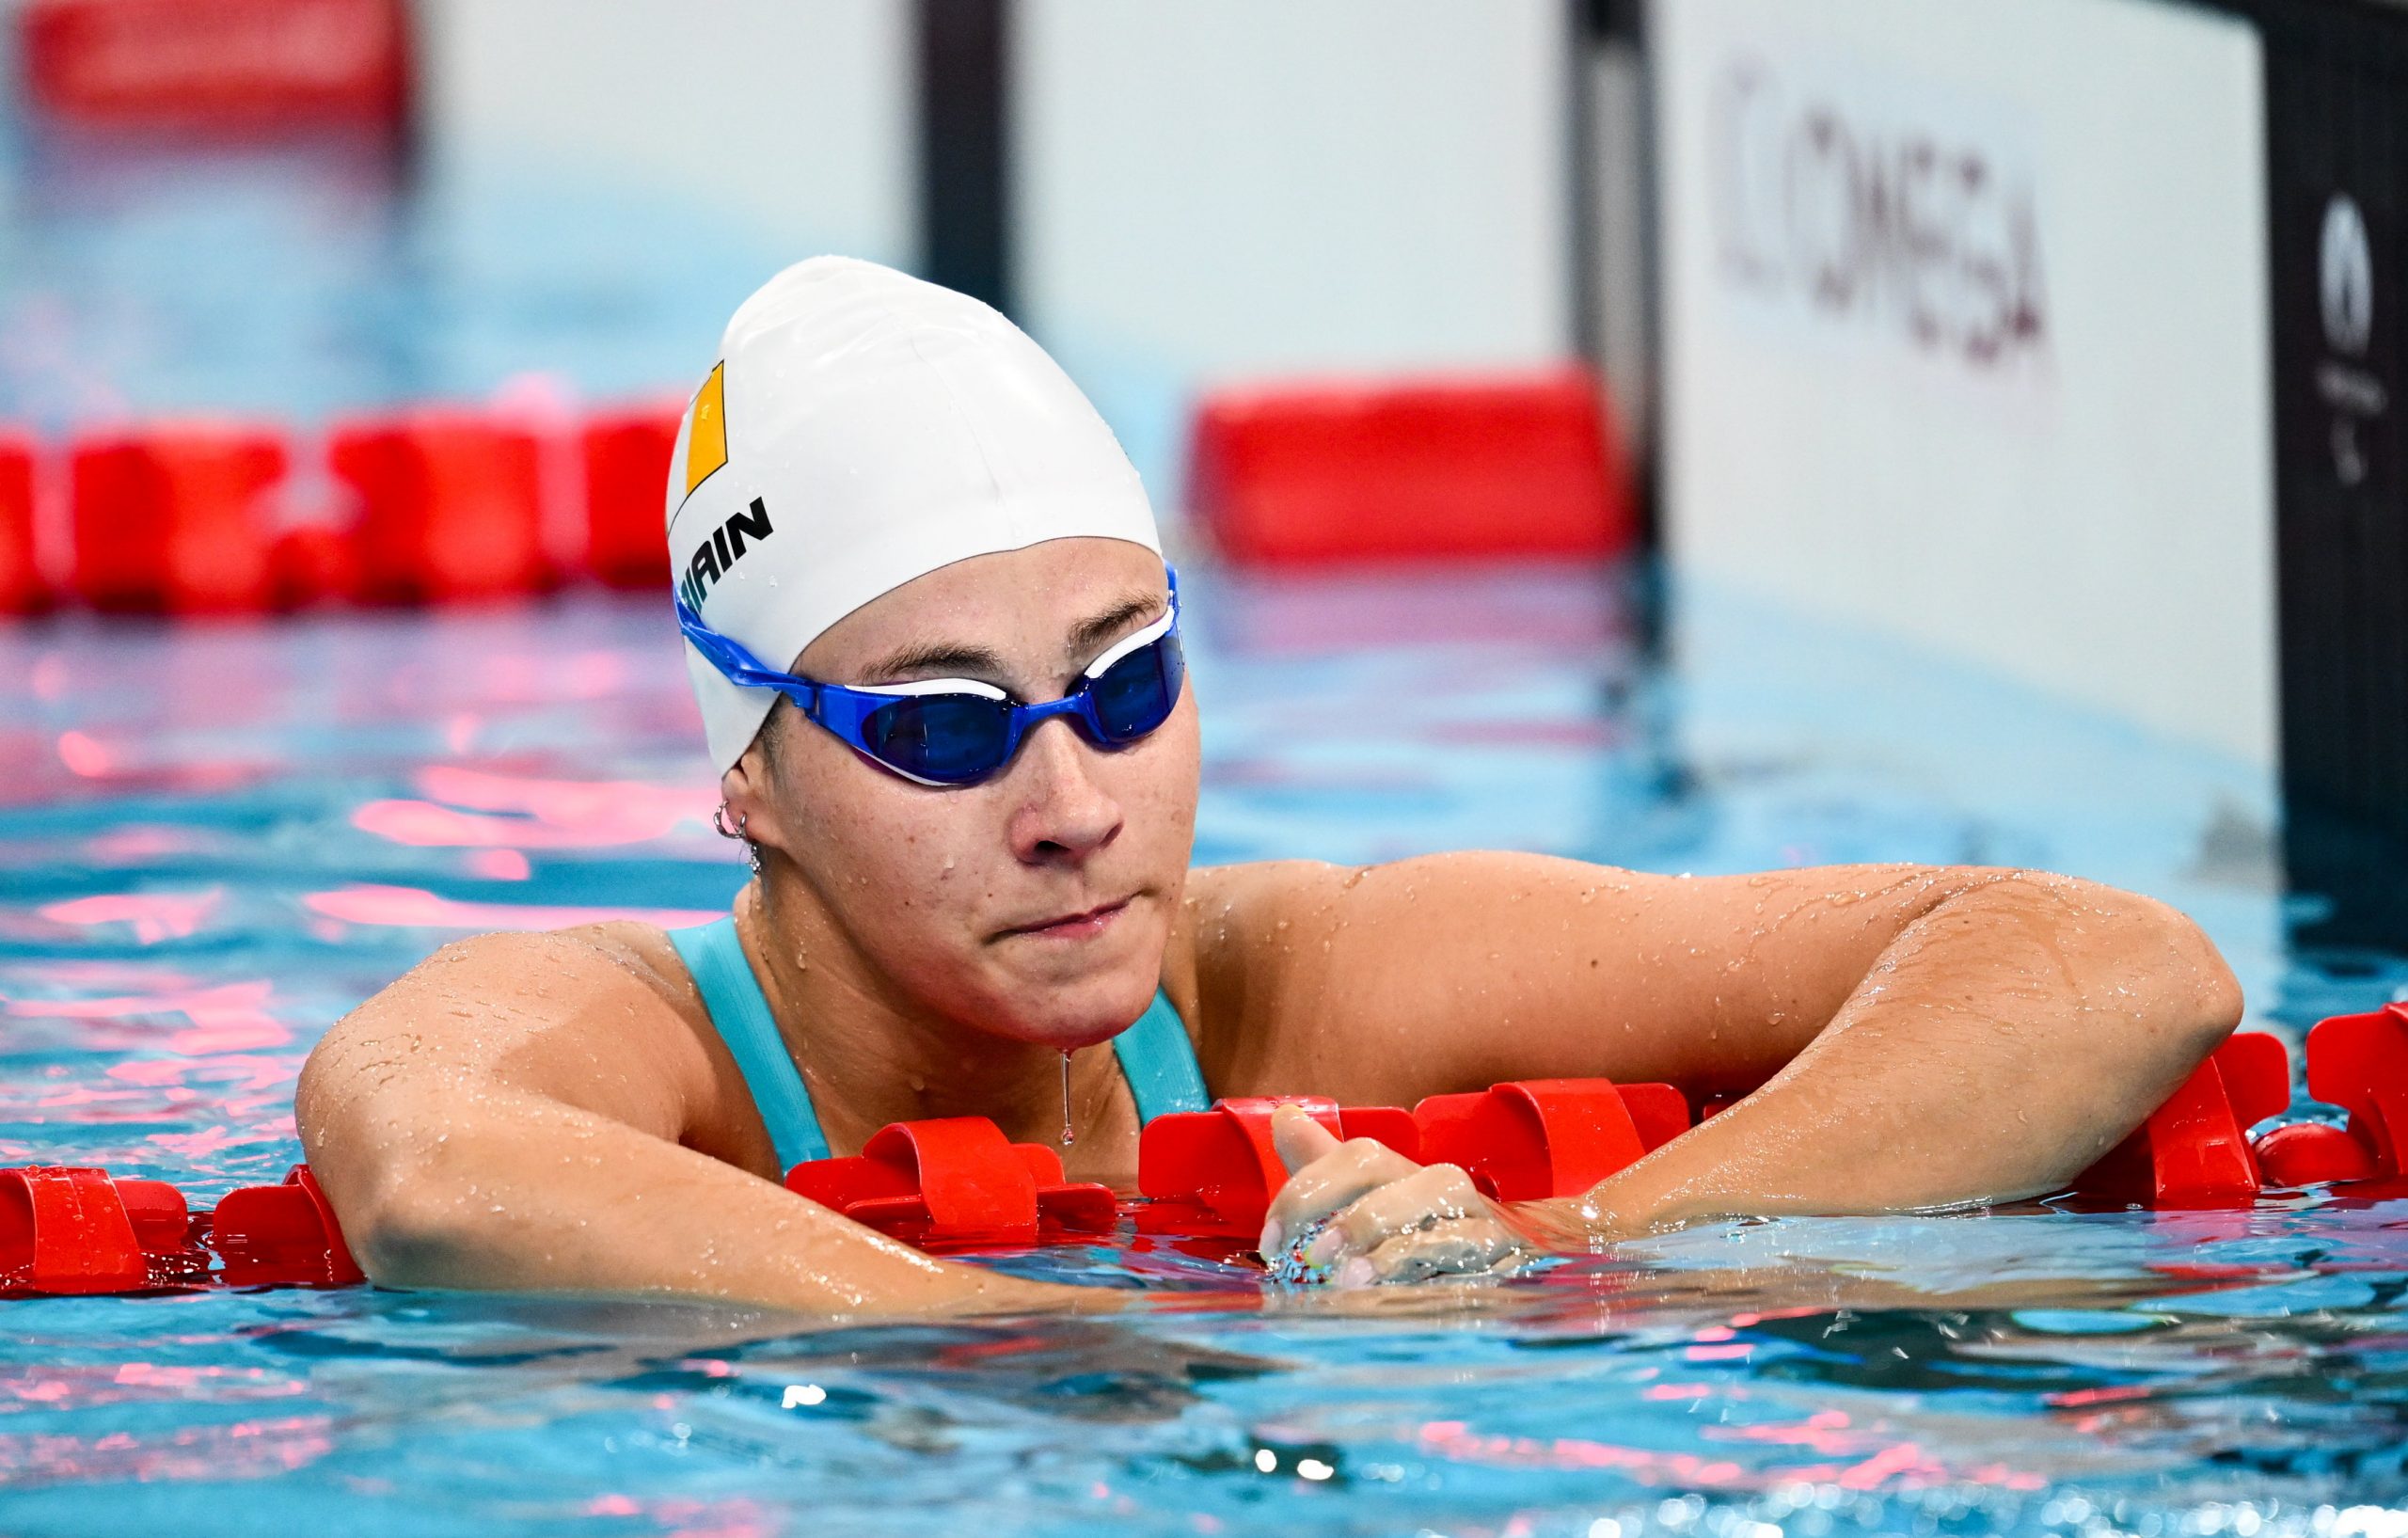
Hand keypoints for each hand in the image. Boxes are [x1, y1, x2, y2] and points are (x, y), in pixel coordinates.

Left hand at [1256, 1104, 1540, 1286]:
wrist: (1527, 1257)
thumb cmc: (1426, 1238)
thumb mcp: (1371, 1207)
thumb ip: (1325, 1169)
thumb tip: (1283, 1118)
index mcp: (1396, 1172)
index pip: (1346, 1156)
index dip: (1302, 1193)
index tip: (1271, 1243)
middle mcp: (1433, 1179)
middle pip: (1376, 1165)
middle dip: (1329, 1203)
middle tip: (1308, 1256)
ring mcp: (1474, 1208)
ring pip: (1430, 1194)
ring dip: (1379, 1230)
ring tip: (1346, 1276)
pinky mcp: (1504, 1244)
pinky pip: (1466, 1242)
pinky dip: (1427, 1261)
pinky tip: (1395, 1290)